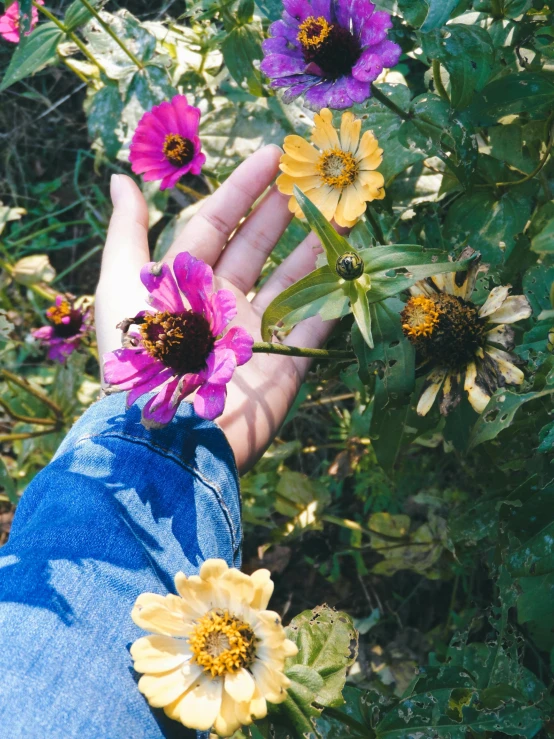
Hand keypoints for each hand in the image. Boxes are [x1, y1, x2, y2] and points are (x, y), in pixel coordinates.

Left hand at [95, 145, 332, 473]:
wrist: (172, 433)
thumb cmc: (144, 356)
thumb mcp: (122, 285)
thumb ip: (126, 233)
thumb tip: (119, 178)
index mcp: (186, 283)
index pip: (217, 224)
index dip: (243, 189)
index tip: (274, 156)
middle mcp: (221, 304)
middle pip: (257, 248)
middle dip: (281, 213)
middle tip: (311, 181)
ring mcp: (255, 334)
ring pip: (290, 282)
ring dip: (313, 249)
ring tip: (338, 215)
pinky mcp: (284, 364)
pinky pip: (315, 324)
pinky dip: (335, 298)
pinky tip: (352, 265)